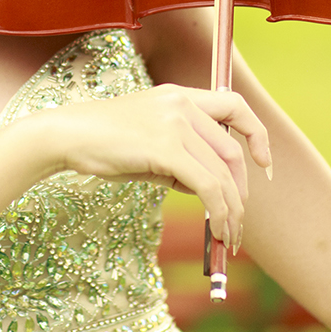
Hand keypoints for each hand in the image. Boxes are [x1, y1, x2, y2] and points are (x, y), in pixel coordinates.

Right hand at [22, 85, 272, 251]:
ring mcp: (175, 123)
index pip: (235, 106)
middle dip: (241, 191)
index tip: (264, 165)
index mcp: (181, 96)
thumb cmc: (103, 144)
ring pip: (222, 172)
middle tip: (238, 220)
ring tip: (228, 235)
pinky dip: (218, 210)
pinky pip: (207, 184)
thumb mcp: (150, 143)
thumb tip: (209, 191)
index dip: (257, 136)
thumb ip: (182, 158)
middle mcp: (183, 103)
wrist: (67, 135)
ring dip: (232, 209)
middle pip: (232, 150)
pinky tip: (216, 228)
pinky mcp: (165, 147)